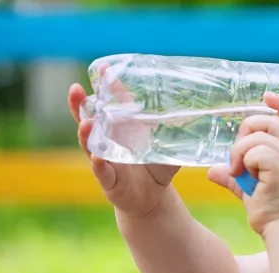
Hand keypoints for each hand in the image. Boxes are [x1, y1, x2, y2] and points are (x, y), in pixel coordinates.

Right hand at [68, 68, 179, 218]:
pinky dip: (99, 164)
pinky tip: (96, 157)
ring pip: (89, 144)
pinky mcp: (108, 180)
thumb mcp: (165, 144)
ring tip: (85, 122)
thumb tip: (201, 110)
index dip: (106, 88)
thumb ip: (177, 128)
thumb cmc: (156, 167)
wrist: (152, 198)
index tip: (102, 69)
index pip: (110, 104)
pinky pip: (101, 172)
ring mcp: (105, 160)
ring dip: (85, 133)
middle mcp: (108, 141)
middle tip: (76, 89)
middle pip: (87, 119)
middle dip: (80, 104)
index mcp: (120, 129)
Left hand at [229, 92, 278, 234]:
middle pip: (269, 120)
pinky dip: (243, 161)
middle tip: (239, 155)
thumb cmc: (272, 210)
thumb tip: (212, 170)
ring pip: (257, 135)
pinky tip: (244, 176)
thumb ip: (236, 174)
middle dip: (247, 131)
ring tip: (239, 171)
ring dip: (240, 151)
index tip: (267, 96)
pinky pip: (255, 151)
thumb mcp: (252, 186)